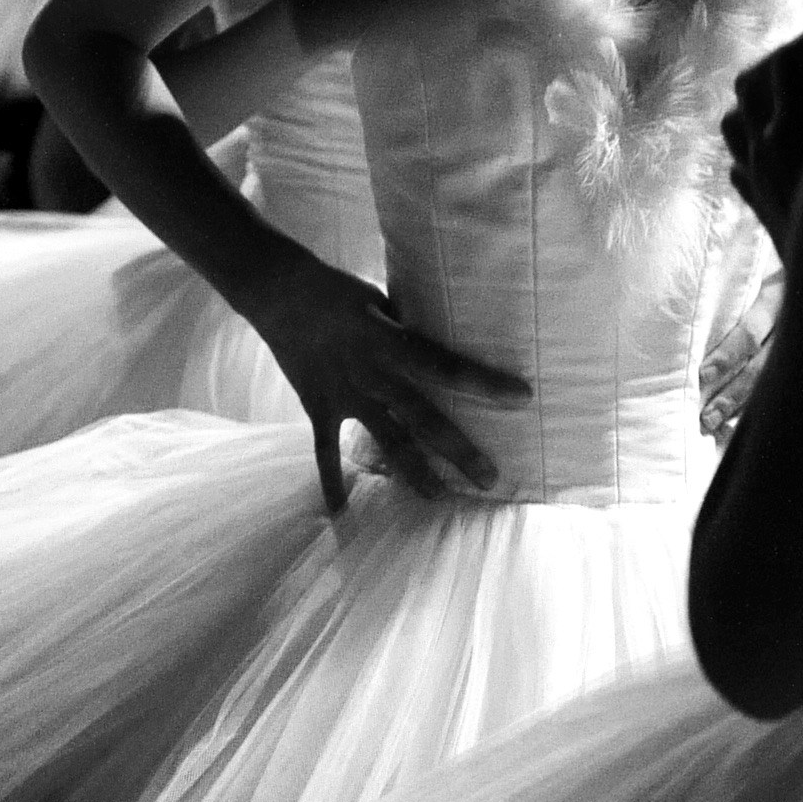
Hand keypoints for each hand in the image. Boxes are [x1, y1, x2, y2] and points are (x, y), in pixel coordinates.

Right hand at [237, 261, 526, 512]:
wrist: (280, 293)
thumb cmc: (338, 290)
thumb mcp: (382, 301)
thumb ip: (410, 329)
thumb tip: (445, 346)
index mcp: (392, 341)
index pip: (447, 364)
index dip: (483, 381)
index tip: (522, 397)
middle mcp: (373, 373)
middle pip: (423, 416)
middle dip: (457, 448)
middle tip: (490, 478)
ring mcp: (345, 394)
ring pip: (386, 439)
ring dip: (413, 471)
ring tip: (439, 497)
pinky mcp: (318, 407)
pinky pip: (325, 451)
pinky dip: (331, 481)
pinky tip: (341, 511)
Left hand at [726, 25, 802, 245]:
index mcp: (793, 130)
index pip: (791, 58)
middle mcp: (762, 151)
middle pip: (752, 80)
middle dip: (788, 59)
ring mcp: (755, 179)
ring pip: (735, 119)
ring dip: (763, 98)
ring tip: (802, 94)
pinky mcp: (759, 206)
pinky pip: (740, 162)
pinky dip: (758, 141)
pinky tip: (790, 143)